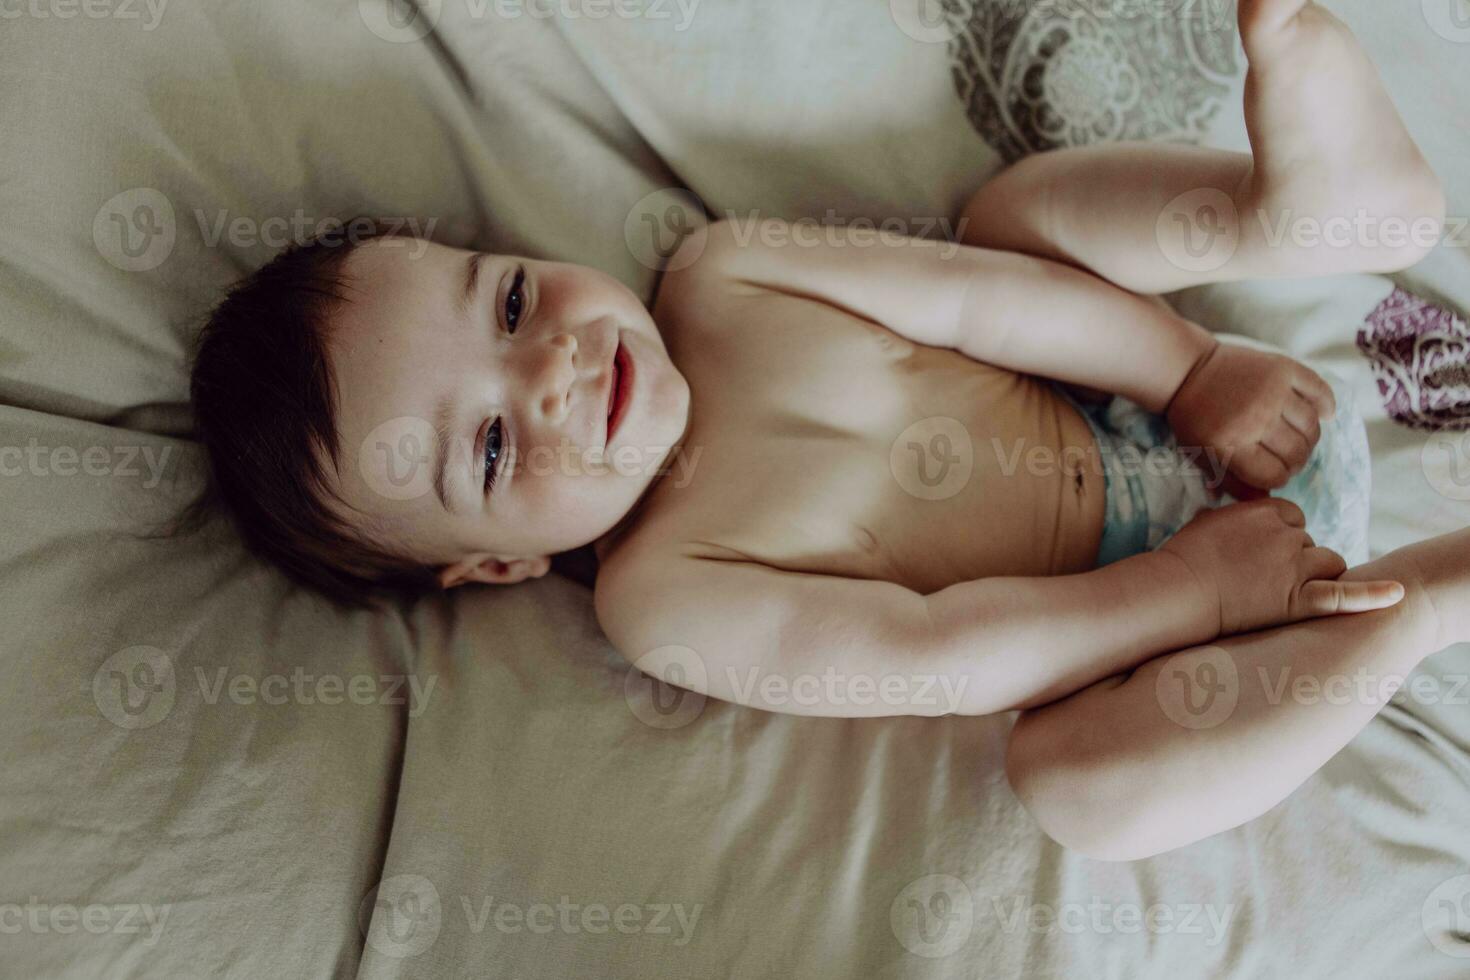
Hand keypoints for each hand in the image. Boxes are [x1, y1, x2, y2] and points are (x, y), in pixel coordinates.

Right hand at [1159, 499, 1402, 635]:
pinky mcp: (1298, 600)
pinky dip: (1373, 595)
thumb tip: (1238, 511)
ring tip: (1282, 592)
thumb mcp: (1209, 520)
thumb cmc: (1185, 558)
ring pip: (1328, 563)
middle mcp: (1286, 534)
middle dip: (1293, 558)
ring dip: (1315, 574)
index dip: (1279, 536)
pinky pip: (1343, 595)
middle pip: (1311, 542)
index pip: (1294, 517)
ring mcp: (1294, 567)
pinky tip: (1398, 594)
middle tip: (1257, 579)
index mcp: (1266, 510)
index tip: (1256, 553)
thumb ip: (1236, 515)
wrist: (1177, 590)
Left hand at [1166, 342, 1336, 492]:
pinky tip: (1322, 414)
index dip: (1279, 479)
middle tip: (1289, 457)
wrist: (1185, 369)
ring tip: (1298, 437)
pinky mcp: (1282, 368)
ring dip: (1310, 438)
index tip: (1275, 472)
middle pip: (1296, 453)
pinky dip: (1326, 404)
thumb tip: (1266, 500)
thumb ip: (1232, 481)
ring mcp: (1270, 391)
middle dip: (1296, 462)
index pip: (1274, 476)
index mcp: (1229, 444)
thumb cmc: (1193, 418)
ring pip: (1311, 426)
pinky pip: (1319, 390)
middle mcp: (1253, 418)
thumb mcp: (1202, 455)